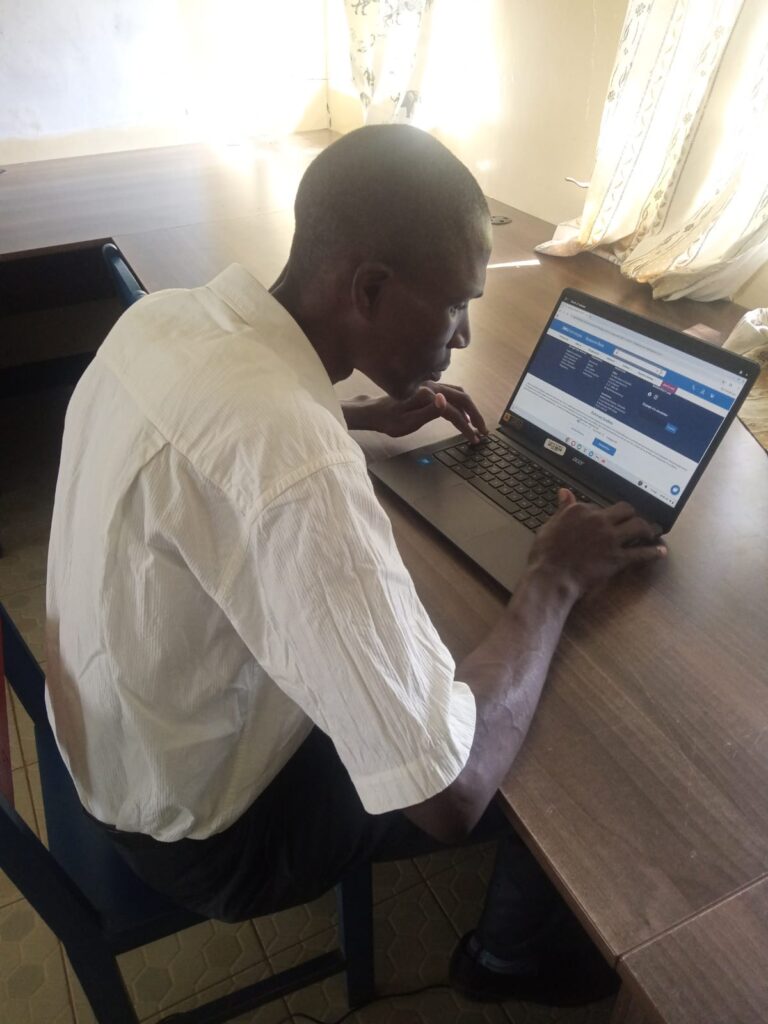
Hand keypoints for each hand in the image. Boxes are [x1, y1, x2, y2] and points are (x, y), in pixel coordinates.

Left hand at [342, 383, 487, 442]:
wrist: (374, 412)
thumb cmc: (388, 420)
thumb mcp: (407, 421)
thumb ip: (428, 411)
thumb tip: (446, 401)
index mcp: (429, 394)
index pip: (455, 410)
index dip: (466, 426)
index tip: (474, 439)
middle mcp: (432, 387)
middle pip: (463, 398)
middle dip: (475, 415)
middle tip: (483, 431)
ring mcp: (432, 386)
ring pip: (459, 395)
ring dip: (471, 409)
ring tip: (476, 425)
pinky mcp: (430, 390)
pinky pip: (453, 394)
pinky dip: (462, 405)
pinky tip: (464, 415)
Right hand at [528, 489, 666, 597]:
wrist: (551, 577)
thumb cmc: (545, 554)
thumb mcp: (550, 525)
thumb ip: (562, 509)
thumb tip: (564, 492)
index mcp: (581, 510)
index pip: (600, 506)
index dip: (606, 514)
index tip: (608, 519)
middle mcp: (599, 520)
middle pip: (626, 510)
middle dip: (633, 514)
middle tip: (635, 520)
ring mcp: (610, 539)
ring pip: (639, 526)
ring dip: (648, 528)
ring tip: (653, 532)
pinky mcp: (618, 557)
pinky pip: (641, 553)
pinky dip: (654, 552)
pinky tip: (660, 551)